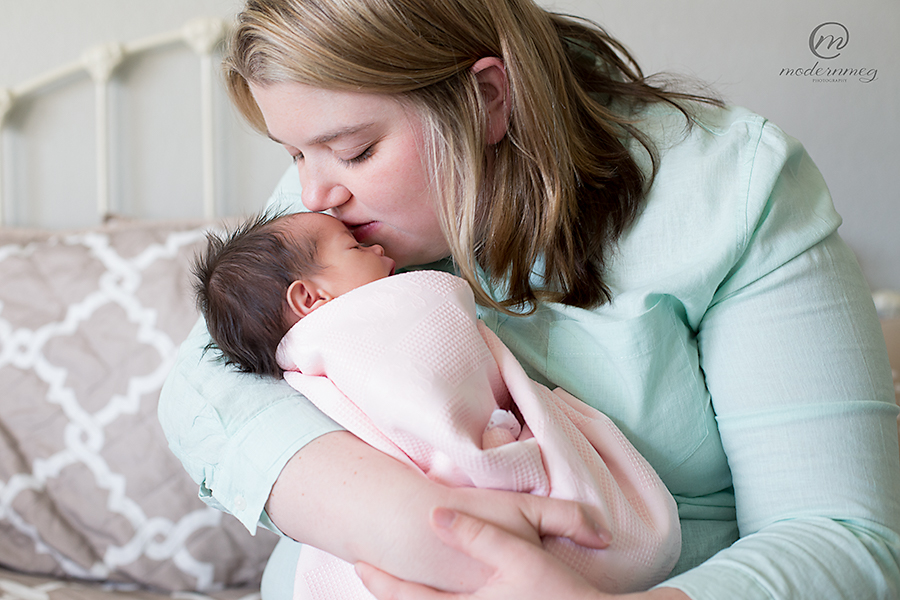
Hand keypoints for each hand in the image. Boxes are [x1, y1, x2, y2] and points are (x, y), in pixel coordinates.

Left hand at [355, 507, 609, 599]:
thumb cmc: (558, 592)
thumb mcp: (519, 555)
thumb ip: (476, 534)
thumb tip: (435, 514)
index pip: (406, 597)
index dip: (380, 581)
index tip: (359, 563)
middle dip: (389, 592)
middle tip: (365, 570)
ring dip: (409, 598)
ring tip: (392, 583)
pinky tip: (436, 591)